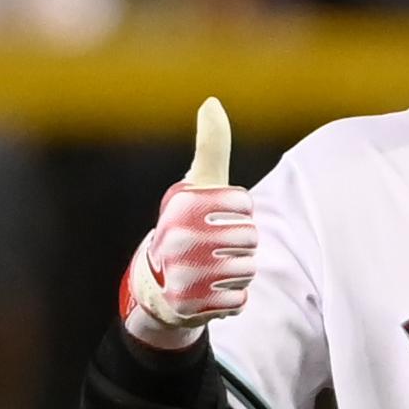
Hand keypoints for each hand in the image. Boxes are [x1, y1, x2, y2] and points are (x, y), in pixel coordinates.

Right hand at [122, 98, 254, 348]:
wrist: (158, 284)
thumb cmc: (188, 223)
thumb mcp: (198, 184)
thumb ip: (212, 145)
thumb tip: (212, 101)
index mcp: (183, 205)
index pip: (243, 203)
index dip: (238, 211)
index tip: (218, 216)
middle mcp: (179, 238)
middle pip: (249, 238)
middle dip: (240, 244)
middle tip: (217, 246)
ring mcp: (184, 274)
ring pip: (247, 270)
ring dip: (238, 272)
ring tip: (214, 268)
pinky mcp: (191, 306)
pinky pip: (240, 301)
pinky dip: (232, 299)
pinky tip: (212, 291)